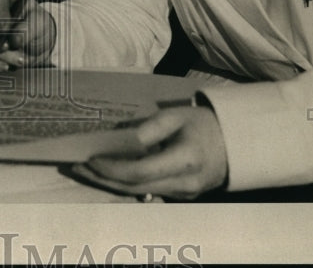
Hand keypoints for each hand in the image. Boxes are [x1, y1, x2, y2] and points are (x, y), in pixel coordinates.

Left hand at [72, 105, 227, 199]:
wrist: (236, 143)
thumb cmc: (204, 124)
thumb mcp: (176, 116)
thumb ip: (147, 128)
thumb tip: (118, 139)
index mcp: (184, 161)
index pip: (138, 172)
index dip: (111, 167)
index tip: (90, 157)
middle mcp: (183, 184)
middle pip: (134, 188)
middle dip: (102, 178)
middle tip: (76, 166)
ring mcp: (183, 194)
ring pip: (139, 194)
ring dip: (110, 183)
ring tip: (86, 171)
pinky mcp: (181, 196)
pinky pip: (148, 192)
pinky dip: (125, 184)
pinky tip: (109, 174)